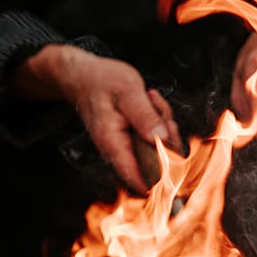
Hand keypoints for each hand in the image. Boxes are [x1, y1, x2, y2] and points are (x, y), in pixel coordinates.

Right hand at [13, 44, 181, 193]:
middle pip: (158, 164)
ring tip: (151, 99)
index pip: (138, 179)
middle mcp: (120, 152)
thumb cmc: (100, 81)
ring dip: (164, 124)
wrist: (84, 77)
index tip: (172, 151)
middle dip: (168, 137)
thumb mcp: (127, 91)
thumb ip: (144, 115)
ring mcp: (128, 147)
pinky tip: (150, 102)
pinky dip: (160, 120)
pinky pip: (157, 138)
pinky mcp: (134, 140)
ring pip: (160, 149)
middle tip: (159, 110)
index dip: (161, 177)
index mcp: (114, 145)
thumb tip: (161, 139)